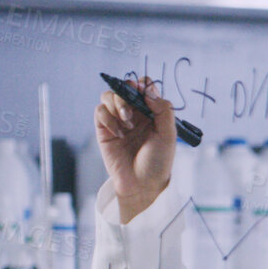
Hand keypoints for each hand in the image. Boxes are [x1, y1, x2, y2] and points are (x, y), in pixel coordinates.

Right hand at [94, 75, 174, 222]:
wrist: (142, 184)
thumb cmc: (158, 162)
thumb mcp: (168, 136)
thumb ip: (163, 111)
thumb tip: (149, 91)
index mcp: (152, 113)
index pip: (144, 88)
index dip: (143, 84)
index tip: (144, 88)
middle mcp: (134, 113)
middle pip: (124, 87)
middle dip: (127, 91)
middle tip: (133, 103)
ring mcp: (118, 120)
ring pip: (109, 96)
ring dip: (117, 103)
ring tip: (127, 120)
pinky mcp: (104, 129)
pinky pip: (99, 111)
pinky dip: (108, 117)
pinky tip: (119, 133)